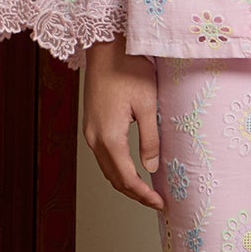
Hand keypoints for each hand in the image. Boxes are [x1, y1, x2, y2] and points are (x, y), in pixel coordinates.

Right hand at [82, 33, 165, 211]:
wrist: (107, 48)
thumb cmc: (130, 70)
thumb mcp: (148, 106)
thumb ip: (150, 139)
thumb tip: (151, 168)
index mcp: (109, 136)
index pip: (127, 177)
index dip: (144, 195)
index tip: (161, 203)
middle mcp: (94, 138)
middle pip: (113, 178)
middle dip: (135, 193)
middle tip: (157, 202)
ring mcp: (90, 132)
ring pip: (107, 168)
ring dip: (126, 182)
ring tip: (147, 190)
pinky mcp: (91, 124)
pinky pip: (104, 155)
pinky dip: (118, 168)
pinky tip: (133, 168)